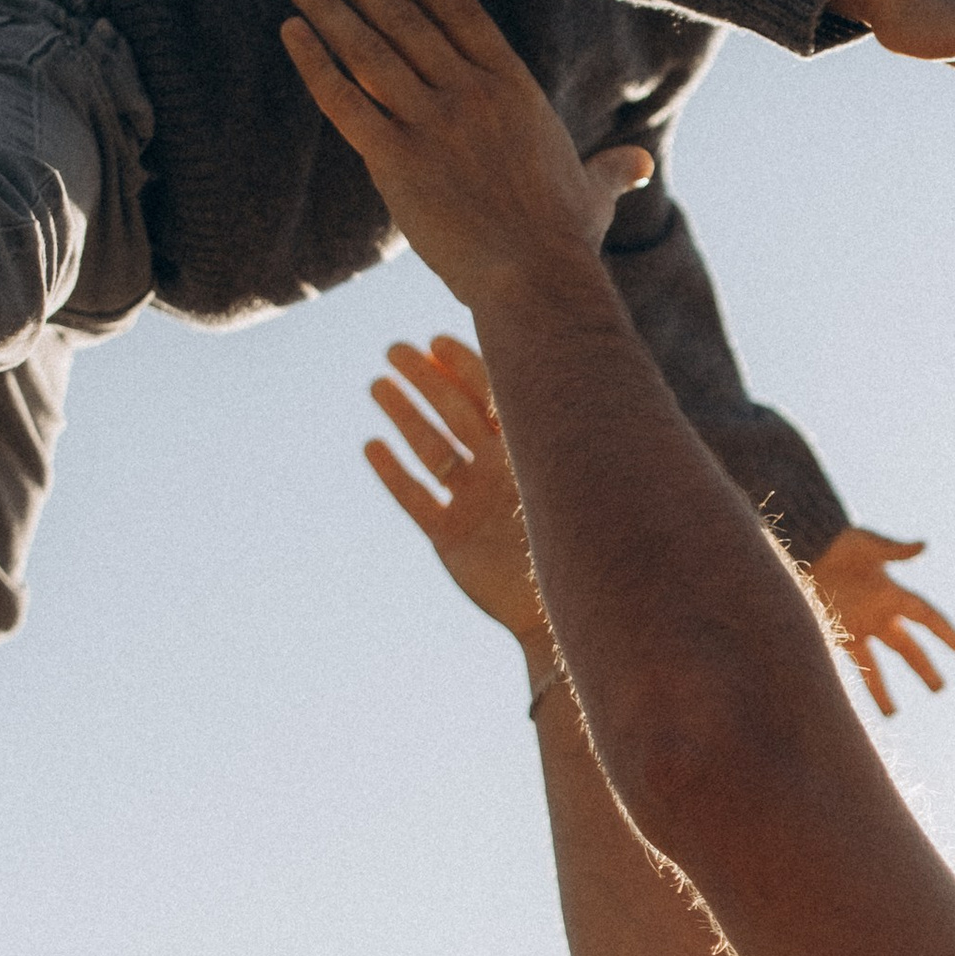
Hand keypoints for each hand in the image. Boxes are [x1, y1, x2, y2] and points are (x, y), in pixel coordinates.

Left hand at [280, 0, 652, 308]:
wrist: (536, 278)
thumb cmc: (565, 242)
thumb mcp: (594, 193)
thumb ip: (610, 168)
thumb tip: (642, 164)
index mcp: (512, 87)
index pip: (458, 10)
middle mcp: (469, 93)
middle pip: (403, 17)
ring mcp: (431, 123)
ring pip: (367, 48)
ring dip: (326, 3)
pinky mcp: (396, 161)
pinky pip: (345, 100)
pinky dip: (315, 63)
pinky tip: (291, 30)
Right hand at [364, 335, 548, 639]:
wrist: (559, 616)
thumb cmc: (581, 549)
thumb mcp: (568, 485)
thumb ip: (559, 434)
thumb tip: (563, 357)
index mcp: (530, 456)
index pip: (493, 399)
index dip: (466, 368)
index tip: (437, 339)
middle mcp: (499, 474)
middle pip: (456, 416)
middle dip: (426, 381)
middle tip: (395, 349)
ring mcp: (472, 505)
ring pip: (432, 451)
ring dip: (405, 417)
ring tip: (377, 385)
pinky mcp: (451, 539)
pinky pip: (416, 500)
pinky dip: (395, 474)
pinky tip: (373, 446)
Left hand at [810, 526, 954, 716]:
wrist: (805, 547)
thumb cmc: (838, 542)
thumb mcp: (867, 544)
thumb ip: (894, 550)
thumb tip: (924, 545)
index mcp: (892, 592)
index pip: (926, 617)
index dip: (945, 632)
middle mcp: (878, 613)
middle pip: (907, 647)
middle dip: (923, 667)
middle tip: (940, 689)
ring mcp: (858, 625)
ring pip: (876, 664)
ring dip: (883, 688)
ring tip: (892, 714)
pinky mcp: (836, 631)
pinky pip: (850, 662)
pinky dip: (856, 680)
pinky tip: (857, 701)